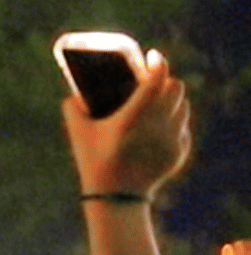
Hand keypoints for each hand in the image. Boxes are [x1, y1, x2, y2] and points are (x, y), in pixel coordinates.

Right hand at [67, 49, 191, 198]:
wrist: (117, 197)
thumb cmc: (94, 162)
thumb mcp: (78, 134)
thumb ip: (72, 109)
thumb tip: (73, 95)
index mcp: (133, 118)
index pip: (156, 80)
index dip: (157, 63)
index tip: (152, 56)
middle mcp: (157, 126)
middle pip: (175, 88)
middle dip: (165, 80)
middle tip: (153, 81)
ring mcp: (172, 139)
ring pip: (182, 106)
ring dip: (172, 99)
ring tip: (157, 102)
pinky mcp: (180, 150)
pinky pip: (182, 127)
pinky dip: (172, 122)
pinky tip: (158, 127)